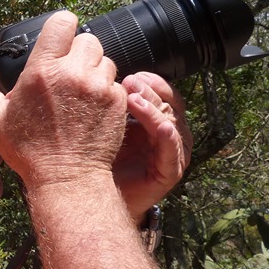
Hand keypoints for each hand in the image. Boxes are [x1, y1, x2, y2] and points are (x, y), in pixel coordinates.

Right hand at [0, 11, 127, 186]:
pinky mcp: (117, 102)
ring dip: (94, 70)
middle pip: (87, 39)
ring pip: (104, 59)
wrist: (67, 178)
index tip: (58, 39)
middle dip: (78, 51)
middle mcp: (73, 73)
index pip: (63, 22)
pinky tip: (92, 108)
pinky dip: (107, 91)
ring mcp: (99, 87)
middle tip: (69, 71)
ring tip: (81, 91)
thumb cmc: (28, 151)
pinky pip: (116, 83)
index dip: (61, 27)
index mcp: (42, 70)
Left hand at [112, 72, 192, 219]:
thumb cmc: (101, 158)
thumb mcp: (107, 124)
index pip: (165, 93)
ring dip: (154, 109)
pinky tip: (160, 126)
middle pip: (169, 104)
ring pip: (171, 122)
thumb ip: (112, 102)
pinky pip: (171, 148)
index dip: (152, 82)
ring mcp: (172, 154)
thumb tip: (101, 73)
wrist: (96, 195)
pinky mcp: (170, 172)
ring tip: (133, 99)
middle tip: (129, 82)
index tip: (133, 75)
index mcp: (158, 120)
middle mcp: (170, 135)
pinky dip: (166, 134)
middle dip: (150, 91)